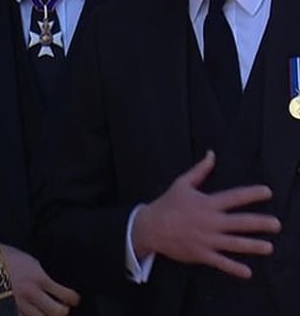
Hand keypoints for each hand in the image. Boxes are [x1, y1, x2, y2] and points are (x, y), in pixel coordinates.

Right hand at [0, 244, 79, 315]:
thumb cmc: (0, 255)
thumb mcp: (26, 260)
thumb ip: (40, 274)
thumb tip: (51, 285)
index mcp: (38, 277)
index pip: (67, 295)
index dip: (73, 299)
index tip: (72, 299)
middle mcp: (30, 292)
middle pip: (58, 312)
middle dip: (61, 311)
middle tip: (59, 307)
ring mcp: (18, 303)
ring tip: (42, 311)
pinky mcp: (5, 309)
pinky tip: (27, 312)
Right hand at [133, 150, 279, 278]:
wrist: (150, 227)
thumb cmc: (167, 205)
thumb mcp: (182, 184)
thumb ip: (200, 170)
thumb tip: (212, 154)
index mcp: (207, 204)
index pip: (234, 197)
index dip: (251, 194)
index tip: (268, 192)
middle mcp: (210, 222)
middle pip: (240, 222)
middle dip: (260, 223)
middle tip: (276, 224)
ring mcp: (207, 239)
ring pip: (234, 243)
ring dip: (252, 246)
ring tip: (268, 247)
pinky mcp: (201, 254)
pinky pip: (221, 262)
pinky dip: (234, 268)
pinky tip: (248, 272)